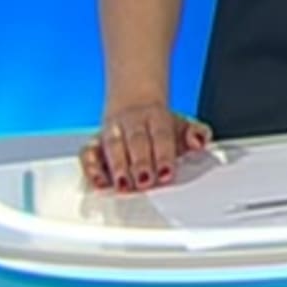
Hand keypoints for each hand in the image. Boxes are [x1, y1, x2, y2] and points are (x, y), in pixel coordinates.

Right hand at [80, 100, 212, 191]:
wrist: (134, 101)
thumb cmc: (160, 124)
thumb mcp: (184, 125)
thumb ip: (198, 133)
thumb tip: (199, 141)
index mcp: (157, 117)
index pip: (162, 136)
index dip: (164, 155)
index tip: (166, 173)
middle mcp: (132, 122)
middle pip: (136, 141)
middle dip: (140, 162)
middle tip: (145, 181)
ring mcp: (111, 132)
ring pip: (113, 146)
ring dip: (118, 167)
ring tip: (124, 184)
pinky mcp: (94, 143)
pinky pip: (87, 154)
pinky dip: (91, 168)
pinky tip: (100, 183)